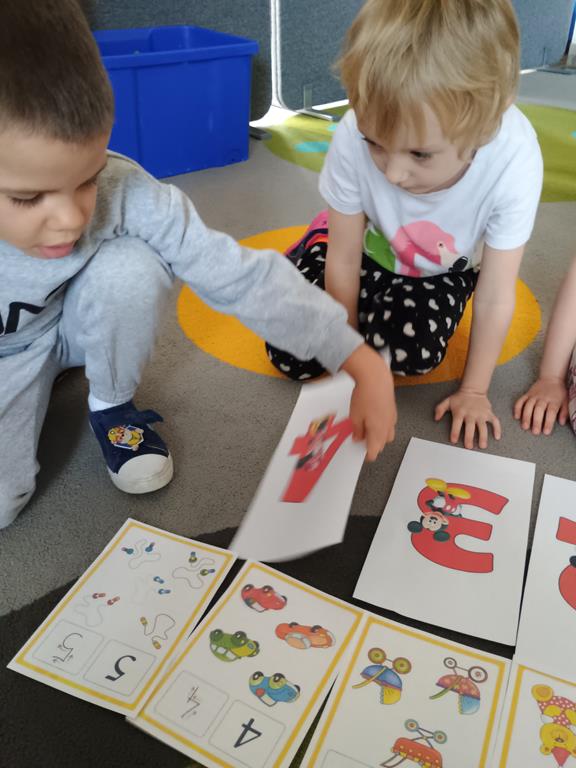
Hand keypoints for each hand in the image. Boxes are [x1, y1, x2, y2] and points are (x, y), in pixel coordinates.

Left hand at [342, 345, 396, 459]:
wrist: (376, 378)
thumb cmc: (365, 396)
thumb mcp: (355, 416)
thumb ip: (357, 431)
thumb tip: (358, 438)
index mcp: (378, 433)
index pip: (374, 452)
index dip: (367, 455)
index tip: (359, 452)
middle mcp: (387, 428)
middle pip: (381, 445)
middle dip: (372, 445)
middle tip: (359, 438)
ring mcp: (392, 419)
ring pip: (387, 435)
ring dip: (378, 436)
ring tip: (366, 428)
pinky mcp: (393, 410)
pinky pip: (389, 424)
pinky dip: (382, 425)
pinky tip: (372, 417)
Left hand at [435, 388, 500, 448]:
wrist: (473, 390)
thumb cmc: (459, 398)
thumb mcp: (447, 401)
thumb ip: (440, 409)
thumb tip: (436, 418)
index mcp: (460, 412)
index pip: (457, 424)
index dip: (455, 432)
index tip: (454, 441)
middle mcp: (471, 414)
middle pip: (470, 427)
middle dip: (469, 437)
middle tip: (469, 447)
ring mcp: (481, 414)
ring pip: (483, 426)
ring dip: (483, 436)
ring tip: (482, 446)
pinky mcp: (489, 413)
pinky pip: (495, 422)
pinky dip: (497, 429)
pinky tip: (497, 437)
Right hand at [513, 377, 567, 434]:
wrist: (551, 378)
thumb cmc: (559, 392)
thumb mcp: (566, 401)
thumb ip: (564, 412)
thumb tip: (562, 422)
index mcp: (554, 400)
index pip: (551, 411)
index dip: (548, 422)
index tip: (546, 432)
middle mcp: (543, 398)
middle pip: (538, 409)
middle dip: (536, 421)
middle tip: (535, 432)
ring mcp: (533, 396)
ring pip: (528, 406)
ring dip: (526, 416)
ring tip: (525, 427)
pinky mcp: (527, 394)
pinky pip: (520, 401)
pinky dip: (517, 408)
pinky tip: (516, 417)